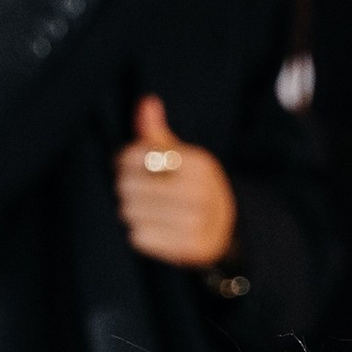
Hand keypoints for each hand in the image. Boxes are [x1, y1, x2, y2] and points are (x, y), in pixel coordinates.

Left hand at [118, 94, 237, 270]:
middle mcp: (200, 193)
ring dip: (131, 209)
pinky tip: (152, 226)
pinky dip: (140, 231)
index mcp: (199, 164)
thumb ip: (158, 133)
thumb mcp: (181, 155)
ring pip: (131, 211)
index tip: (129, 164)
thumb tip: (147, 103)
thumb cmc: (193, 184)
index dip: (125, 159)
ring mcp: (196, 223)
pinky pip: (139, 236)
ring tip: (143, 207)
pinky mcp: (189, 248)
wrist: (226, 227)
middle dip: (125, 185)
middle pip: (129, 185)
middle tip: (132, 188)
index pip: (138, 155)